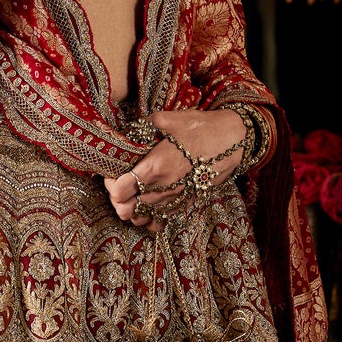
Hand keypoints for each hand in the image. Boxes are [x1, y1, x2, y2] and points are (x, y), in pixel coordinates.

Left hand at [104, 108, 246, 226]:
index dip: (109, 184)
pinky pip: (160, 222)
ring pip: (140, 220)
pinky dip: (150, 218)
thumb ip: (141, 128)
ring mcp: (175, 199)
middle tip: (119, 186)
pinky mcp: (186, 204)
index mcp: (155, 166)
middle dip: (117, 200)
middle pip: (125, 210)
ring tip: (133, 196)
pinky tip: (149, 204)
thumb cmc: (199, 127)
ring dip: (132, 210)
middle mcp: (164, 187)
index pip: (119, 191)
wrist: (232, 140)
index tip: (111, 174)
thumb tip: (123, 134)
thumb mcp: (166, 119)